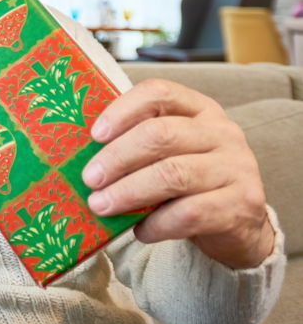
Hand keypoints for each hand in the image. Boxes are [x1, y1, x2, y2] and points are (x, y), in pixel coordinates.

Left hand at [82, 79, 274, 268]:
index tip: (94, 135)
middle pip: (161, 134)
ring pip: (174, 174)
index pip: (159, 93)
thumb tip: (80, 154)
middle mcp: (221, 132)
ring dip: (129, 192)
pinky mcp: (243, 204)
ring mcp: (237, 167)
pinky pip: (190, 213)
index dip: (122, 110)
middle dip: (117, 157)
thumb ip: (136, 144)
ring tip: (101, 206)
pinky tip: (139, 231)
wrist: (238, 222)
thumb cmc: (188, 181)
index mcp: (199, 108)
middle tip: (89, 179)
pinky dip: (157, 224)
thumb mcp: (167, 153)